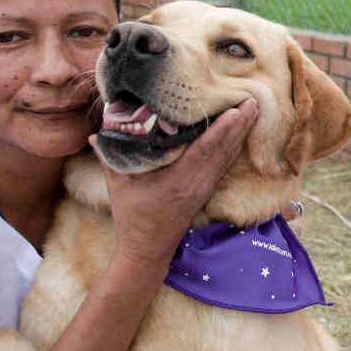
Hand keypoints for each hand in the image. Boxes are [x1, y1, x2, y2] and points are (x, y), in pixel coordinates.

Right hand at [93, 99, 257, 270]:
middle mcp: (197, 183)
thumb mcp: (118, 185)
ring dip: (241, 133)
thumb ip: (110, 157)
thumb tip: (97, 133)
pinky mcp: (206, 192)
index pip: (206, 150)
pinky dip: (234, 147)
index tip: (235, 110)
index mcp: (179, 180)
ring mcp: (204, 188)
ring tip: (252, 110)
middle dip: (240, 124)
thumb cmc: (132, 216)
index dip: (222, 129)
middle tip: (253, 99)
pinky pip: (224, 165)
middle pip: (224, 150)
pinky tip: (240, 134)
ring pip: (228, 156)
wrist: (148, 250)